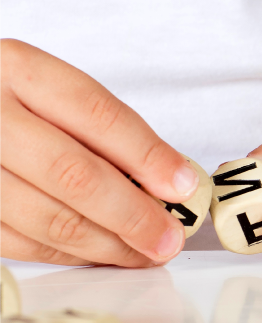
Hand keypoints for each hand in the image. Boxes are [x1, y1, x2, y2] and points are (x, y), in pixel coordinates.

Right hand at [0, 40, 197, 265]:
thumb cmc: (12, 99)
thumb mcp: (50, 88)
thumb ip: (103, 129)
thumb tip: (169, 181)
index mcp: (18, 68)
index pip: (97, 113)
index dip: (147, 155)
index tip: (184, 185)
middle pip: (73, 173)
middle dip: (132, 214)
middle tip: (169, 237)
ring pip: (45, 218)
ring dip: (105, 244)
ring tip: (145, 253)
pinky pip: (17, 242)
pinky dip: (67, 254)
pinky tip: (100, 253)